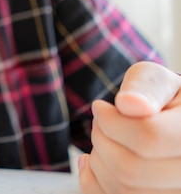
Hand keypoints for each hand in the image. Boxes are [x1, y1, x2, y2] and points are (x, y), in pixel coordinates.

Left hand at [78, 61, 180, 192]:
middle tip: (100, 123)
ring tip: (105, 141)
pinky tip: (95, 162)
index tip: (100, 107)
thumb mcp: (157, 81)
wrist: (170, 125)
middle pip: (130, 169)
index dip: (111, 122)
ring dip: (98, 161)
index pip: (148, 138)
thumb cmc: (161, 100)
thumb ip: (147, 87)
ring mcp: (177, 193)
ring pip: (122, 190)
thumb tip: (129, 105)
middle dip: (101, 139)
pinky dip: (92, 182)